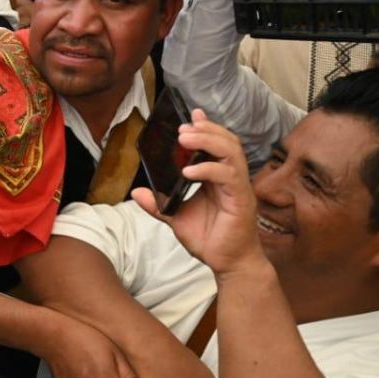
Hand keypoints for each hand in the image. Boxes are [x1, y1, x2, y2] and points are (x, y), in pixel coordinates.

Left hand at [132, 109, 263, 276]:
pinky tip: (189, 171)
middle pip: (227, 141)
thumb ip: (159, 204)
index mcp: (218, 177)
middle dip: (206, 129)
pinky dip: (209, 169)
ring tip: (186, 137)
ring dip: (208, 141)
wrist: (228, 263)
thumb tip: (137, 191)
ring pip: (232, 152)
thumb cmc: (209, 239)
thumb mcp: (176, 217)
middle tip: (184, 126)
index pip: (217, 144)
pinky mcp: (241, 200)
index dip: (207, 127)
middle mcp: (231, 178)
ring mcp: (238, 187)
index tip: (191, 114)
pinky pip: (229, 177)